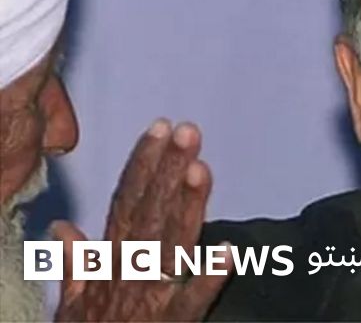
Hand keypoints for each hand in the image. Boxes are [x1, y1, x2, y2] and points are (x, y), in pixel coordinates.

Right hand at [52, 120, 232, 320]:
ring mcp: (148, 300)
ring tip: (201, 170)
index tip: (160, 126)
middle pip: (149, 213)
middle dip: (167, 170)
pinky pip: (189, 304)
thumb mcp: (72, 308)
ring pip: (169, 246)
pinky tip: (228, 256)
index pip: (126, 202)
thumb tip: (62, 228)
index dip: (143, 163)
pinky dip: (205, 282)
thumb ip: (74, 266)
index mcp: (110, 263)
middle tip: (187, 130)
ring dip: (185, 209)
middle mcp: (128, 274)